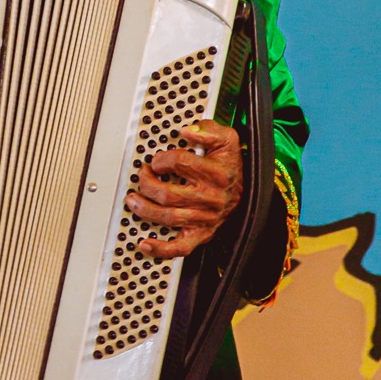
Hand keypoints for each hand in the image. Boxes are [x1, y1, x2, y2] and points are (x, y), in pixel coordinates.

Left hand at [125, 119, 242, 258]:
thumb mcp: (227, 140)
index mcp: (216, 173)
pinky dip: (162, 249)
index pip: (179, 163)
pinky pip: (181, 247)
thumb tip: (188, 131)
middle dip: (147, 183)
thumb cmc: (230, 166)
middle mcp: (210, 198)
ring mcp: (205, 219)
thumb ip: (209, 130)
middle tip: (142, 175)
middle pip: (168, 194)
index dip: (161, 159)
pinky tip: (146, 243)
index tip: (157, 160)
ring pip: (169, 217)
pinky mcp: (201, 234)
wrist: (247, 192)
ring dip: (144, 209)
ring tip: (133, 199)